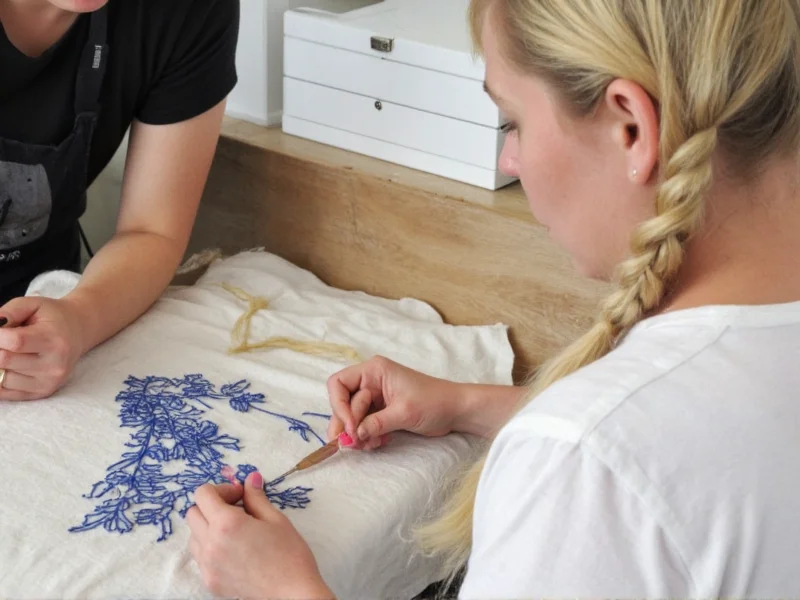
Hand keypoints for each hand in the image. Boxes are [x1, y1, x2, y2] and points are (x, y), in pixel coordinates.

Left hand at [0, 296, 87, 400]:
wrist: (78, 332)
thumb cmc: (52, 317)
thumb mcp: (33, 304)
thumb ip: (9, 311)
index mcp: (54, 339)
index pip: (15, 341)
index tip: (0, 329)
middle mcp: (54, 364)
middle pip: (4, 360)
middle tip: (3, 341)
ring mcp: (49, 381)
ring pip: (1, 378)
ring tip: (9, 352)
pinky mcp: (43, 392)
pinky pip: (5, 392)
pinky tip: (7, 366)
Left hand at [186, 473, 332, 599]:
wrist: (292, 593)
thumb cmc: (289, 554)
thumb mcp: (275, 519)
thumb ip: (256, 497)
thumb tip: (250, 478)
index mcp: (226, 524)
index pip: (202, 494)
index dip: (221, 489)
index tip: (240, 495)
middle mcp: (210, 544)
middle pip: (193, 513)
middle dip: (212, 505)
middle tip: (237, 509)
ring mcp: (207, 565)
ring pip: (193, 536)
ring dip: (208, 526)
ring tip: (235, 530)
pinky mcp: (210, 581)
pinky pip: (200, 557)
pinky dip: (211, 547)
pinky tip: (234, 549)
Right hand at [326, 356, 463, 450]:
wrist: (456, 411)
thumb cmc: (434, 402)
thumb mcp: (404, 412)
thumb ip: (376, 423)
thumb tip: (353, 435)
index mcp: (374, 371)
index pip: (338, 384)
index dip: (339, 406)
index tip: (350, 427)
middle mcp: (370, 381)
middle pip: (343, 403)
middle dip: (348, 425)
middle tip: (354, 444)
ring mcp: (375, 397)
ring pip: (352, 417)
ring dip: (357, 434)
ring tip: (370, 445)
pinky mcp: (380, 412)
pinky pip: (363, 425)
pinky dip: (367, 436)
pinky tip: (379, 443)